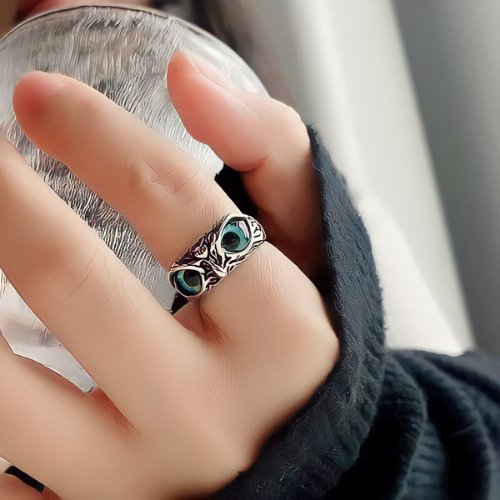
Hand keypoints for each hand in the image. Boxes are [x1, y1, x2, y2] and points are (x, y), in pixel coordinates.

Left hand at [0, 52, 337, 498]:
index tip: (41, 97)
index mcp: (282, 334)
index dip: (96, 135)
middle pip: (69, 281)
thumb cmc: (301, 348)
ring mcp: (141, 485)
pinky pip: (1, 467)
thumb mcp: (316, 245)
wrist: (302, 457)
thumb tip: (188, 77)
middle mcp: (209, 415)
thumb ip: (269, 149)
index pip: (173, 204)